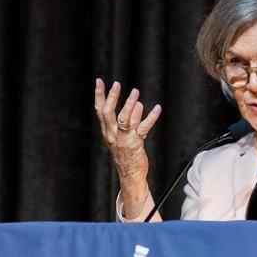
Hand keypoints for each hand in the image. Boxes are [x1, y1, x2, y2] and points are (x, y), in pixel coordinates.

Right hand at [94, 79, 161, 215]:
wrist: (130, 175)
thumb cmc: (126, 154)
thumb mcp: (121, 136)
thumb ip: (128, 120)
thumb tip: (138, 103)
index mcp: (107, 132)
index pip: (100, 110)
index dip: (99, 95)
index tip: (99, 80)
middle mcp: (113, 135)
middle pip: (109, 114)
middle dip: (112, 98)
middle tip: (117, 84)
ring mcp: (124, 140)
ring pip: (124, 120)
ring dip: (130, 105)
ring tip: (136, 92)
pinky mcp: (135, 144)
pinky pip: (143, 128)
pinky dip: (151, 117)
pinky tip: (157, 108)